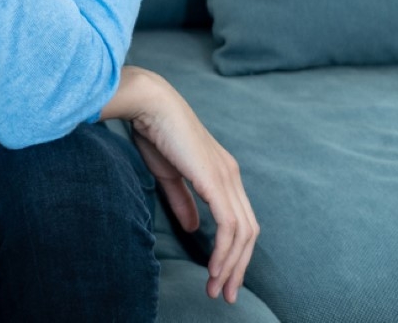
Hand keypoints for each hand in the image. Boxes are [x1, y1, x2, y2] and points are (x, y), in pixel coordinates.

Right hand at [107, 67, 258, 303]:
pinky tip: (212, 268)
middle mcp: (231, 176)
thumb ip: (183, 201)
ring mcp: (227, 177)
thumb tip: (195, 227)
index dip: (233, 252)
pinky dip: (224, 251)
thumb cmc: (155, 133)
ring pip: (243, 233)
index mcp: (222, 173)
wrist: (148, 104)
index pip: (239, 221)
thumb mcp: (169, 175)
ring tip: (216, 288)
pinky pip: (230, 226)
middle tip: (223, 294)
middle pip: (249, 232)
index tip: (218, 276)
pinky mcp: (216, 181)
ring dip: (231, 265)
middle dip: (238, 267)